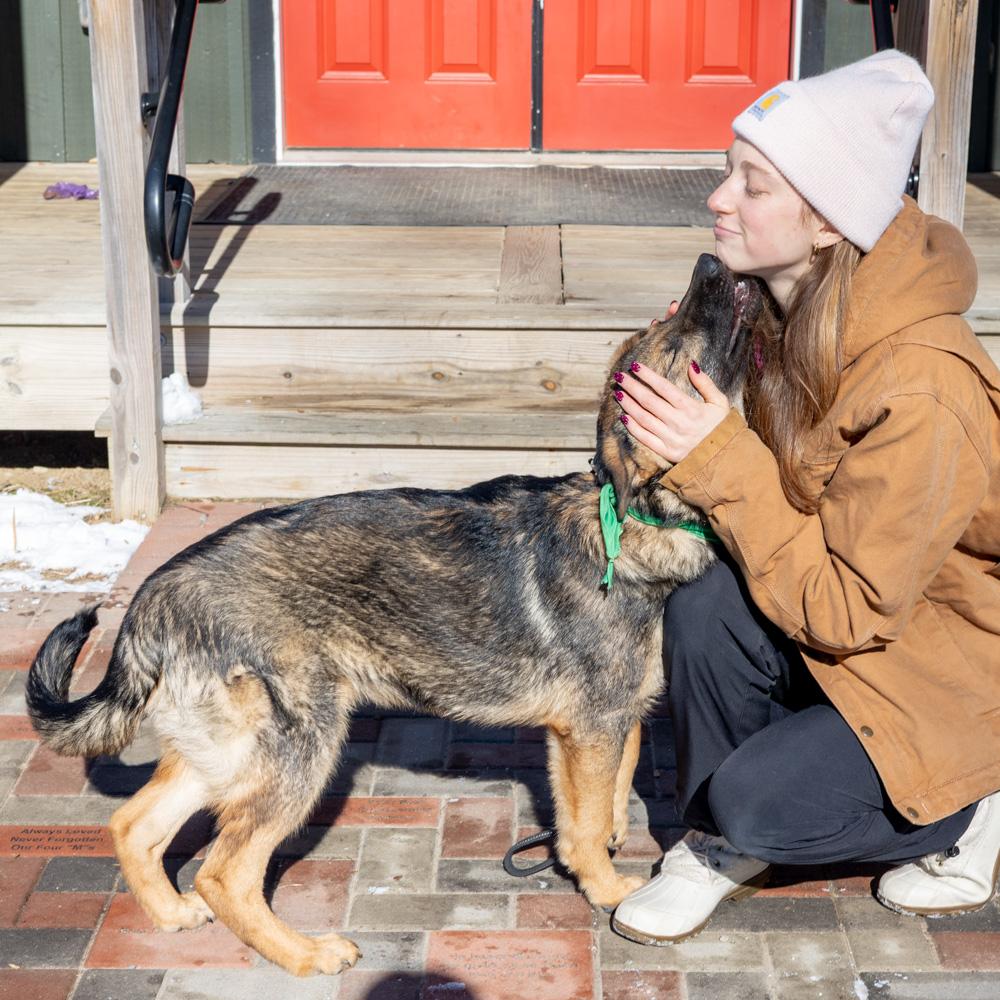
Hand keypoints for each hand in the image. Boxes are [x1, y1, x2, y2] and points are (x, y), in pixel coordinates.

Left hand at [614, 301, 732, 465]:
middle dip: (632, 387)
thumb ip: (705, 383)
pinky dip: (633, 428)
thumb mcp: (719, 402)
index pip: (664, 388)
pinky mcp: (667, 452)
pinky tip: (623, 416)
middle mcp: (679, 422)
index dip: (648, 376)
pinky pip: (645, 438)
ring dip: (629, 405)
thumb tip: (691, 364)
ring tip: (618, 393)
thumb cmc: (721, 426)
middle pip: (649, 401)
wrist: (725, 457)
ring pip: (644, 419)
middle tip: (619, 377)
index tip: (635, 366)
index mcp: (691, 408)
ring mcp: (671, 438)